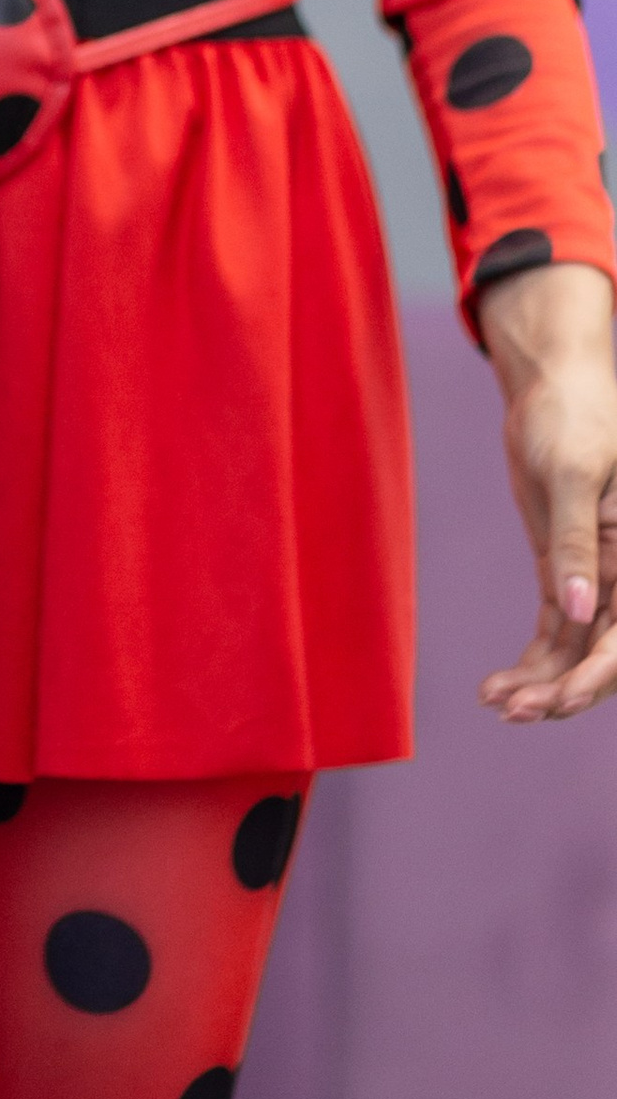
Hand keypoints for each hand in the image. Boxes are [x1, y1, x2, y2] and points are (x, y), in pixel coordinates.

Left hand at [476, 260, 616, 719]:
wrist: (554, 387)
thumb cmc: (577, 417)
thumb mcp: (576, 475)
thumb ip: (581, 544)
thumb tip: (583, 609)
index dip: (597, 676)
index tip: (557, 702)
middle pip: (602, 653)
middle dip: (564, 690)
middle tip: (514, 710)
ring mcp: (594, 575)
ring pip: (575, 648)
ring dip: (541, 682)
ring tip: (497, 702)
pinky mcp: (564, 569)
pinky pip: (554, 628)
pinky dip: (530, 660)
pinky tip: (497, 686)